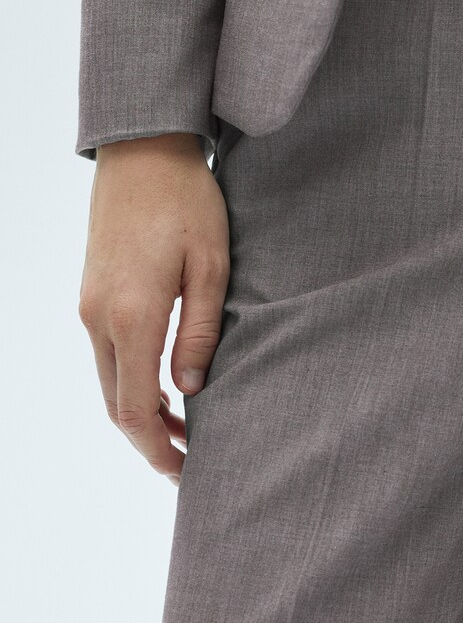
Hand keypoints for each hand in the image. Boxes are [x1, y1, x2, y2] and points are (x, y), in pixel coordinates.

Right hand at [79, 133, 229, 483]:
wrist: (143, 151)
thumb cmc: (188, 202)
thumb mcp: (212, 265)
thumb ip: (199, 331)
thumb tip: (193, 389)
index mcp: (130, 315)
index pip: (135, 408)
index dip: (158, 448)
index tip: (185, 471)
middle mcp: (98, 317)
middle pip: (116, 404)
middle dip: (150, 440)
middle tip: (188, 463)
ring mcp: (89, 305)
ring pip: (109, 381)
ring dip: (142, 412)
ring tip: (184, 430)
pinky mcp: (92, 293)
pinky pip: (107, 355)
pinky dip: (132, 382)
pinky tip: (165, 386)